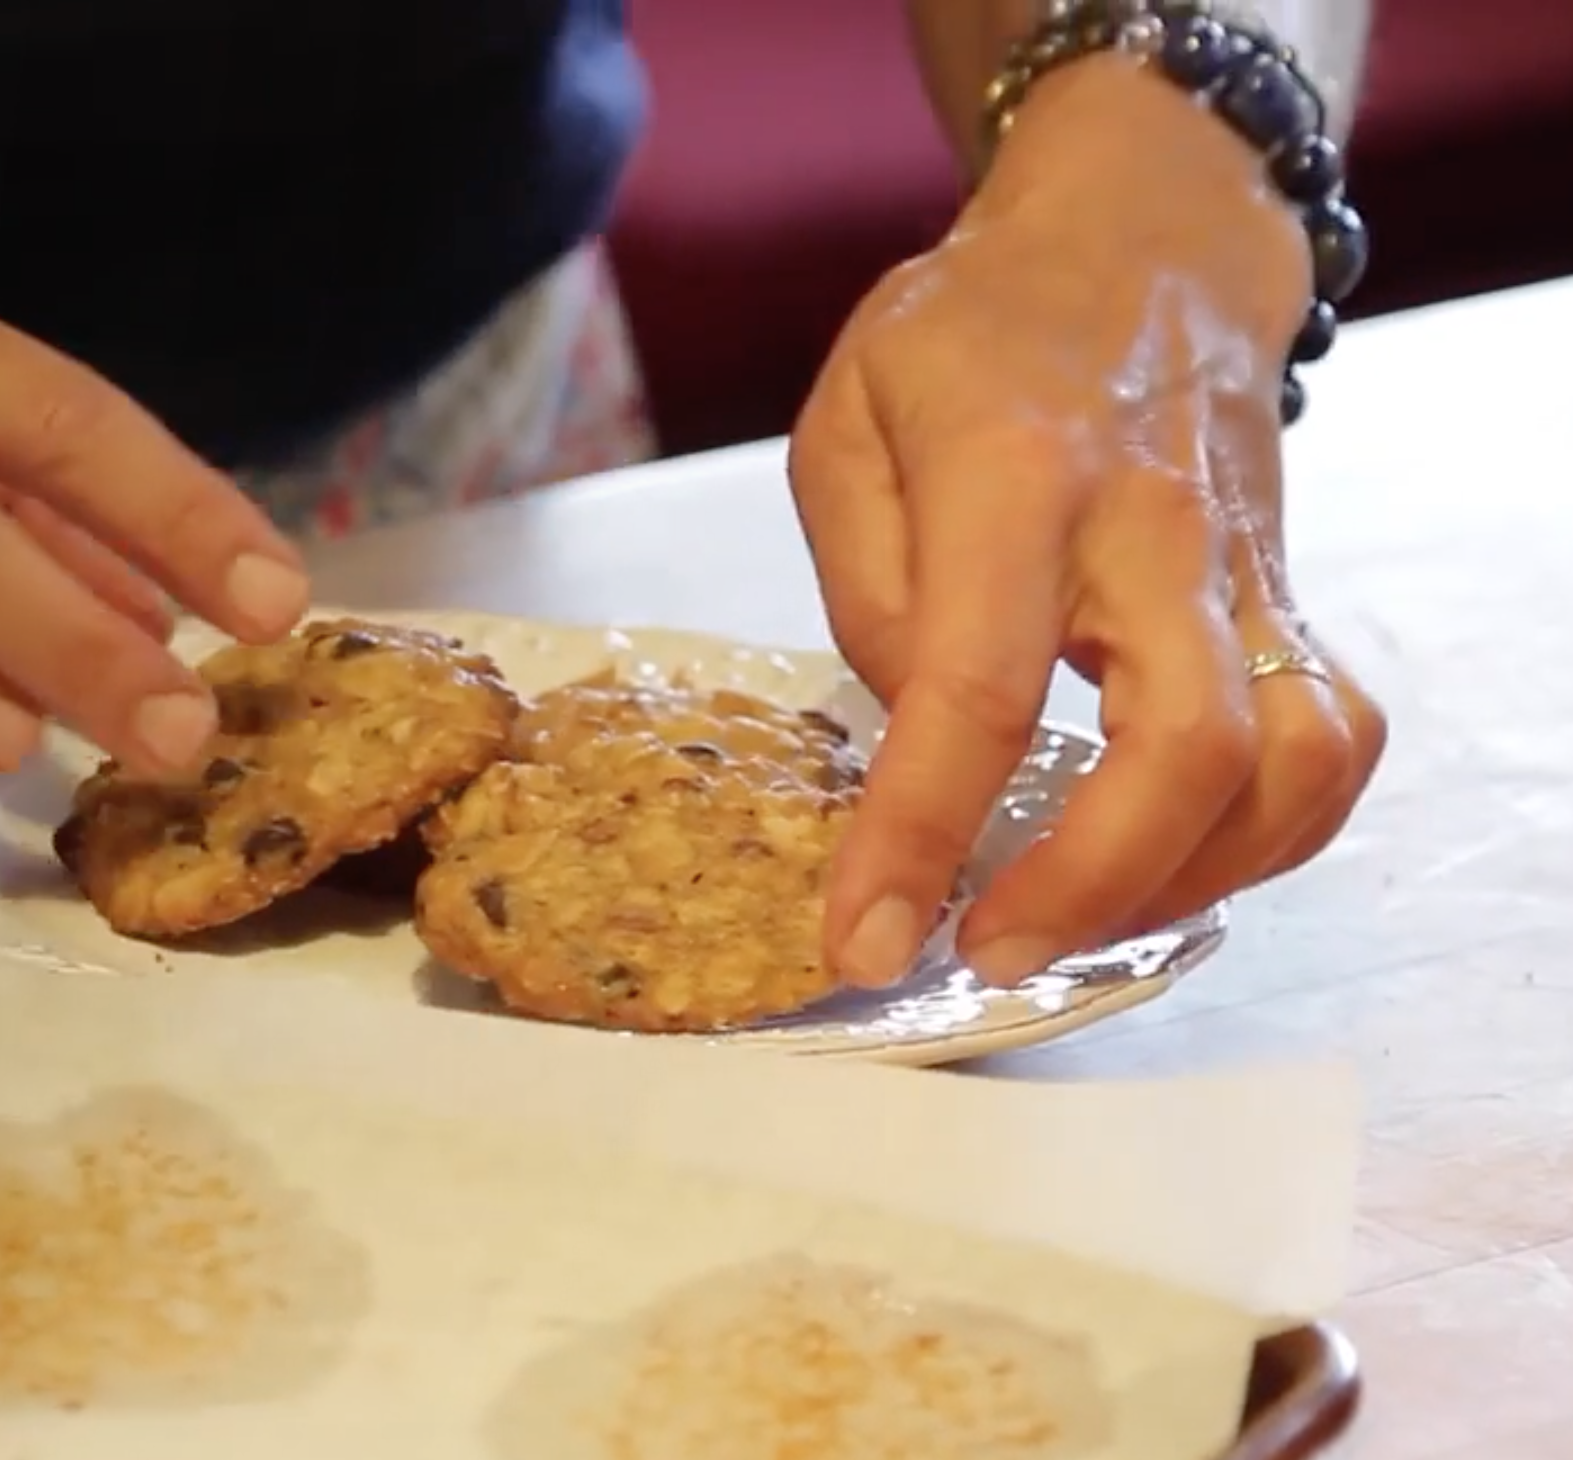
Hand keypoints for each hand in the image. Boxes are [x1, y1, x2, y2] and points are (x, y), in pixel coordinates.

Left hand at [787, 61, 1387, 988]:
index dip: (916, 834)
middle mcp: (1153, 529)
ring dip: (1189, 881)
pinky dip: (1265, 838)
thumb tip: (916, 730)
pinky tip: (1164, 866)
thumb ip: (865, 587)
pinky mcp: (1290, 600)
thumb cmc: (969, 338)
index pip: (975, 687)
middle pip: (1186, 744)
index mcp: (1013, 477)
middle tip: (986, 955)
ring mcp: (1245, 569)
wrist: (1143, 245)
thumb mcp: (846, 425)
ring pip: (1292, 760)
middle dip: (1091, 885)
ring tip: (1069, 924)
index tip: (862, 942)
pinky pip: (1328, 744)